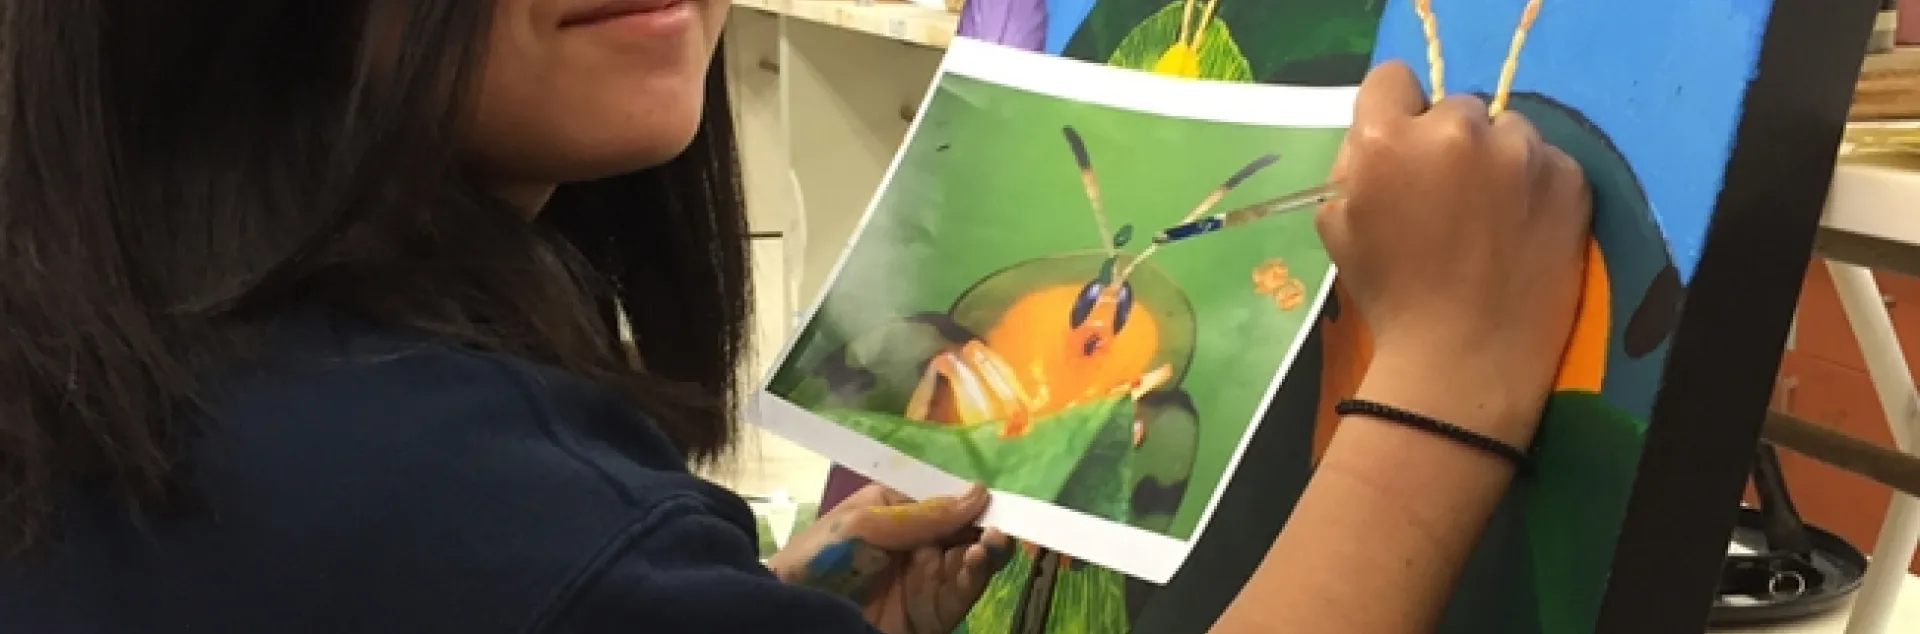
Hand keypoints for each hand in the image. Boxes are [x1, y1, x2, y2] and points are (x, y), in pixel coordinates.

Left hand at [767, 484, 1012, 633]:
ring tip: (993, 540)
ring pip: (971, 560)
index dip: (971, 500)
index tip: (996, 498)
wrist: (795, 616)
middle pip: (966, 530)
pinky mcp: (935, 611)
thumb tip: (979, 492)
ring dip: (987, 549)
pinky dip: (978, 574)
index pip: (945, 501)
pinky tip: (979, 558)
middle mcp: (918, 543)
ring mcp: (927, 578)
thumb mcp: (866, 524)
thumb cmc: (822, 557)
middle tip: (1003, 522)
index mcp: (898, 511)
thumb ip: (924, 514)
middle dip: (986, 524)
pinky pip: (964, 591)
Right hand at [1317, 61, 1591, 444]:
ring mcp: (1519, 151)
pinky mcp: (1569, 176)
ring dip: (1494, 158)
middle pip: (1451, 105)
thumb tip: (1383, 141)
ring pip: (1503, 129)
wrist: (1463, 360)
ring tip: (1490, 215)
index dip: (1391, 113)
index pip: (1390, 79)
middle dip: (1444, 141)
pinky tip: (1521, 229)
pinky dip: (1533, 185)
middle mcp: (1455, 130)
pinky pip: (1544, 159)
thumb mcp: (1337, 225)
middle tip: (1445, 196)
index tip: (1400, 150)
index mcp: (1387, 139)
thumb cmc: (1389, 296)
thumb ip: (1355, 166)